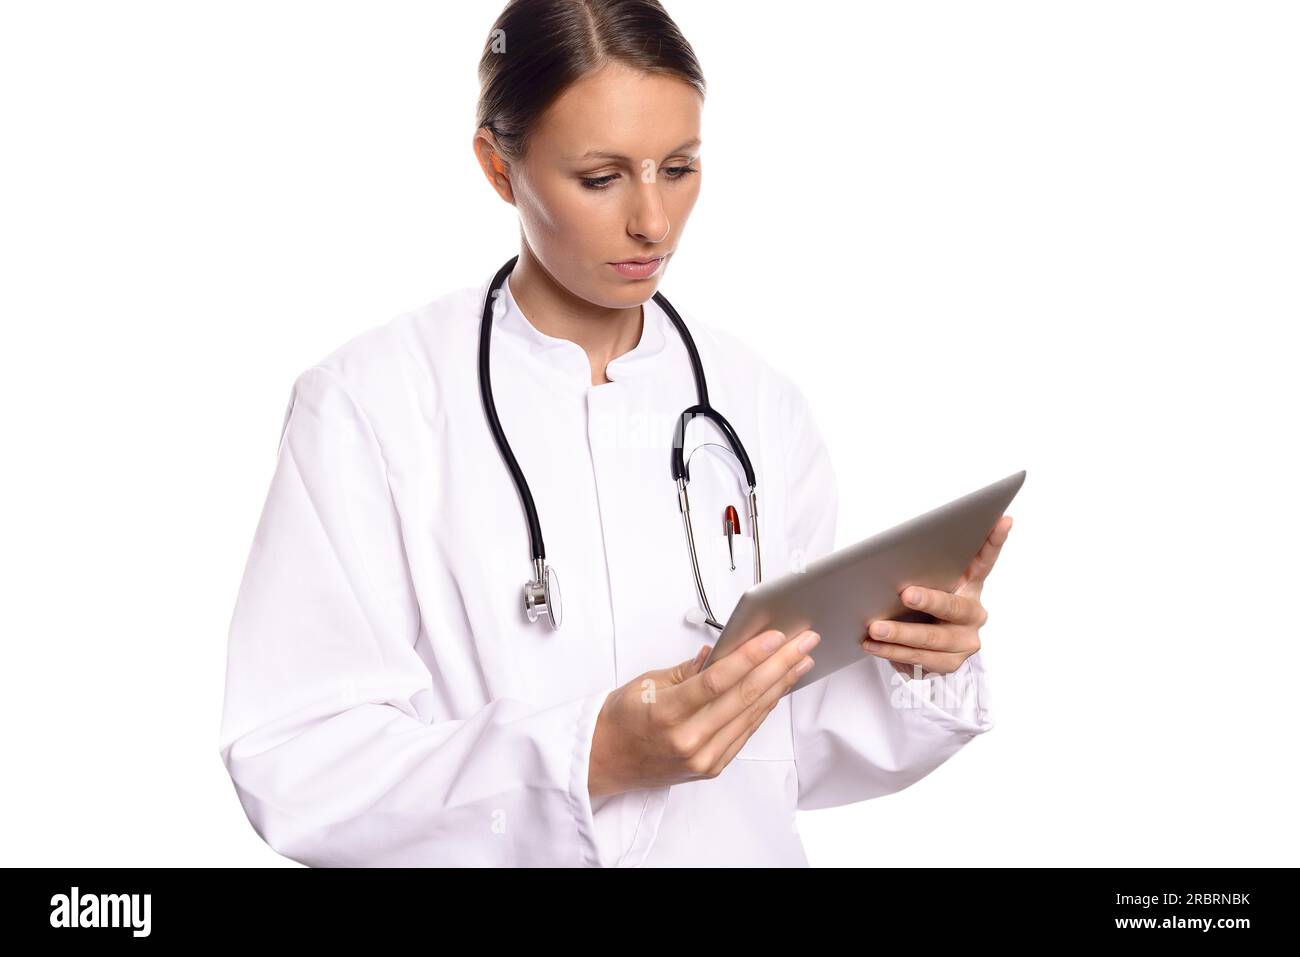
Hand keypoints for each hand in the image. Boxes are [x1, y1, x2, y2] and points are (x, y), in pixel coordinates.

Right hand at [588, 628, 819, 798]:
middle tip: (803, 643)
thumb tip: (722, 652)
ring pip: (751, 715)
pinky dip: (765, 707)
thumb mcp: (647, 683)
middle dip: (779, 665)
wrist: (606, 761)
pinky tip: (779, 687)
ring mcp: (703, 758)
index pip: (717, 681)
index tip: (775, 637)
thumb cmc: (622, 719)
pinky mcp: (712, 767)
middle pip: (743, 697)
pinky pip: (745, 732)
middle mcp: (688, 740)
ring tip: (801, 660)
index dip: (750, 657)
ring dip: (780, 685)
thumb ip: (689, 669)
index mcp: (666, 714)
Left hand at [862, 514, 1012, 676]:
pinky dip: (893, 653)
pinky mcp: (951, 662)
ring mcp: (965, 640)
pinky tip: (874, 646)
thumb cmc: (922, 605)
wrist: (927, 646)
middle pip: (953, 607)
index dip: (995, 541)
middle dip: (929, 601)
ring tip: (876, 628)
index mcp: (970, 586)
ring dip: (901, 634)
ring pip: (933, 639)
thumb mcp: (927, 584)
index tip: (1002, 519)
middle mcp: (973, 613)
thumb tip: (888, 552)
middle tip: (906, 594)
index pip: (985, 561)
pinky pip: (921, 659)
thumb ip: (921, 570)